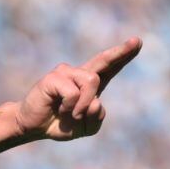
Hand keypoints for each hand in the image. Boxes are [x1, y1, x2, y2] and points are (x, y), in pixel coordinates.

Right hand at [15, 37, 141, 140]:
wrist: (32, 126)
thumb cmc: (58, 124)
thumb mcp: (85, 128)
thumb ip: (97, 117)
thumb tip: (95, 100)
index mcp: (89, 85)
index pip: (109, 68)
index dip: (123, 55)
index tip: (137, 42)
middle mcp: (79, 74)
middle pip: (103, 60)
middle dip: (121, 52)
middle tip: (136, 41)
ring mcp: (66, 73)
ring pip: (92, 82)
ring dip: (84, 105)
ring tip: (71, 114)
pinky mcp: (53, 78)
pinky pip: (74, 93)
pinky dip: (70, 108)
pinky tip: (60, 110)